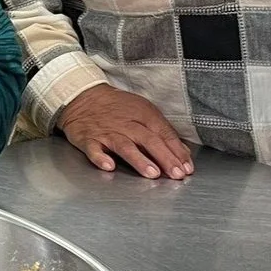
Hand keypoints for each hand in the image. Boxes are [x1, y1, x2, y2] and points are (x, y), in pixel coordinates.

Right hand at [57, 85, 193, 179]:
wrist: (83, 96)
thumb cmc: (116, 106)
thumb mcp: (143, 111)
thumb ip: (162, 132)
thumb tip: (182, 152)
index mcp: (143, 115)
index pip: (164, 134)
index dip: (177, 151)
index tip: (187, 168)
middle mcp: (126, 124)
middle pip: (149, 141)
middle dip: (165, 158)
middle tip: (176, 174)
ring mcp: (106, 132)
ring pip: (125, 146)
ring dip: (139, 160)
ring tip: (152, 173)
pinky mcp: (88, 139)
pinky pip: (94, 150)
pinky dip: (100, 158)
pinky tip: (109, 166)